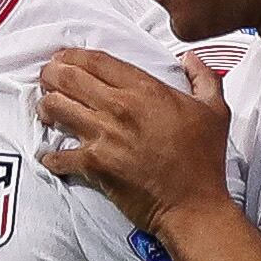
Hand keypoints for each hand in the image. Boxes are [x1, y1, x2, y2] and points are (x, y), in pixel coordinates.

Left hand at [35, 50, 231, 237]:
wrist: (193, 205)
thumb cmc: (204, 160)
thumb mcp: (214, 111)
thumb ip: (204, 78)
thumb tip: (192, 59)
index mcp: (144, 89)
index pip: (96, 60)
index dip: (73, 55)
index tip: (63, 57)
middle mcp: (119, 107)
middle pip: (68, 78)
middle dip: (51, 74)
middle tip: (47, 78)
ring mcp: (103, 136)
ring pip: (56, 108)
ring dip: (45, 107)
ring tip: (46, 111)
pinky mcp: (94, 165)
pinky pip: (58, 155)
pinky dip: (51, 155)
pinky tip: (51, 156)